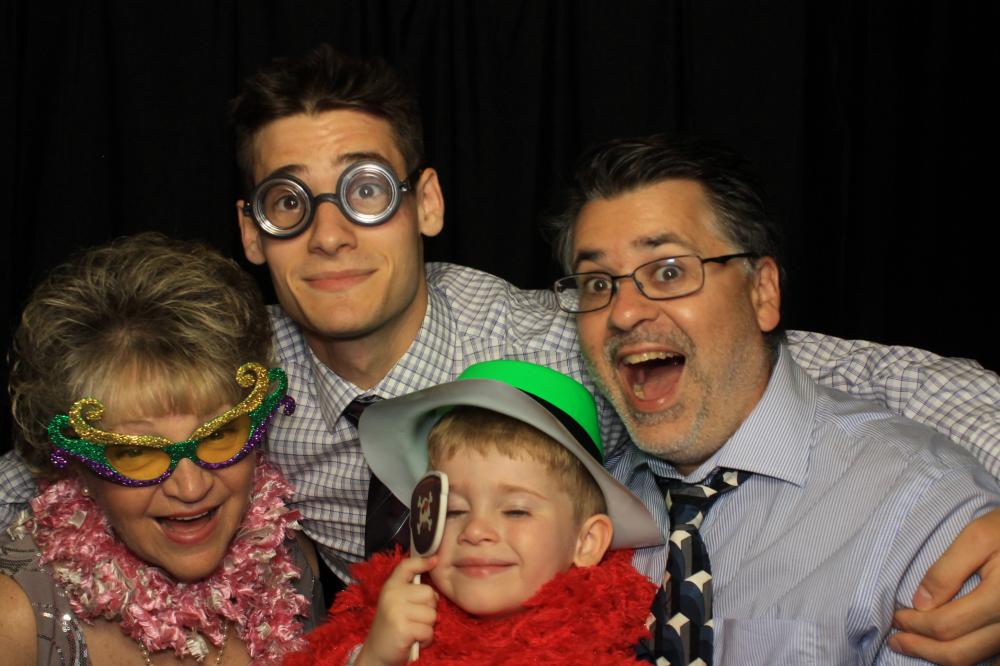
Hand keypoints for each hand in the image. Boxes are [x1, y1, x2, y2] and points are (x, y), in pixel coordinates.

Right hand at [356, 556, 438, 665]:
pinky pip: (428, 631)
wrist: (376, 653)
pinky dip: (425, 640)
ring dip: (427, 627)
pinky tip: (414, 641)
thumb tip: (434, 576)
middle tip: (415, 619)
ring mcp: (396, 611)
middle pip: (429, 594)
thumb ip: (410, 590)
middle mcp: (392, 595)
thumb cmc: (392, 626)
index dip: (422, 561)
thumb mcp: (396, 603)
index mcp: (390, 586)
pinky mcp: (402, 628)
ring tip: (413, 631)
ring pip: (432, 614)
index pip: (407, 566)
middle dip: (429, 609)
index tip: (434, 560)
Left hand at [889, 509, 999, 664]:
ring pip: (976, 660)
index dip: (915, 625)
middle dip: (922, 648)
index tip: (896, 617)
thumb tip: (920, 603)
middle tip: (896, 640)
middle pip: (960, 652)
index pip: (946, 625)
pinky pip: (994, 657)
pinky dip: (967, 656)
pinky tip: (947, 646)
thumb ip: (947, 570)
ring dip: (941, 656)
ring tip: (914, 645)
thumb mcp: (978, 536)